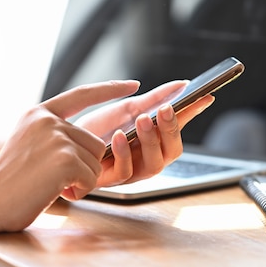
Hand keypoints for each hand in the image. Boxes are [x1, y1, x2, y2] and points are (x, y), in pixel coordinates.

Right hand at [0, 80, 140, 232]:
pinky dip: (79, 190)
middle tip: (55, 179)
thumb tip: (95, 141)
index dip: (111, 89)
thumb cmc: (10, 180)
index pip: (83, 94)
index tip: (133, 84)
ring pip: (96, 160)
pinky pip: (91, 177)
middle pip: (96, 141)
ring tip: (52, 184)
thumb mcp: (30, 142)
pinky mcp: (65, 158)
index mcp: (39, 112)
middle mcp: (48, 120)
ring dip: (81, 179)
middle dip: (84, 166)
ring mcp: (57, 137)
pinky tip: (55, 191)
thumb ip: (56, 133)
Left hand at [76, 80, 214, 186]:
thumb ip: (154, 99)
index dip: (194, 115)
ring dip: (151, 141)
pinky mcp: (110, 181)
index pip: (180, 129)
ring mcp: (132, 172)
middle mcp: (147, 159)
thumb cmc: (97, 129)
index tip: (204, 96)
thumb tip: (182, 85)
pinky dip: (124, 153)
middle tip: (166, 108)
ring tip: (143, 119)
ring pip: (154, 165)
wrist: (60, 143)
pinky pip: (125, 173)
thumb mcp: (126, 109)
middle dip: (171, 129)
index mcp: (154, 141)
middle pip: (173, 151)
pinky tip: (119, 136)